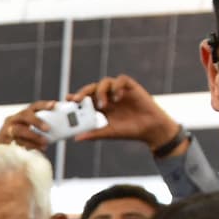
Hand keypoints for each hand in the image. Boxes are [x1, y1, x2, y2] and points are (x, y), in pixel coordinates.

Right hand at [0, 99, 57, 152]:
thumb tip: (60, 133)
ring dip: (33, 136)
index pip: (34, 107)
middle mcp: (14, 119)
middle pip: (25, 115)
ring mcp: (7, 129)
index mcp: (23, 115)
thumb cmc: (20, 143)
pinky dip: (28, 145)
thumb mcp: (30, 133)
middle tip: (48, 128)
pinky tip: (38, 149)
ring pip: (20, 130)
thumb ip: (42, 131)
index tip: (54, 105)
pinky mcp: (3, 140)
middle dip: (37, 121)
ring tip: (45, 142)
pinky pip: (16, 141)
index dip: (44, 105)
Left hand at [67, 75, 181, 148]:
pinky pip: (121, 80)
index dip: (77, 97)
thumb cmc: (130, 131)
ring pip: (105, 82)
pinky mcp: (131, 87)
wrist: (150, 129)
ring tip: (103, 105)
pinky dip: (117, 87)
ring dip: (101, 91)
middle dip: (84, 92)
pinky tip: (117, 98)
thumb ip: (94, 134)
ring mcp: (120, 91)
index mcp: (102, 107)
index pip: (87, 99)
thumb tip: (77, 138)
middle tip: (77, 99)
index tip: (67, 99)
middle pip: (93, 88)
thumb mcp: (109, 132)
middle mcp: (109, 97)